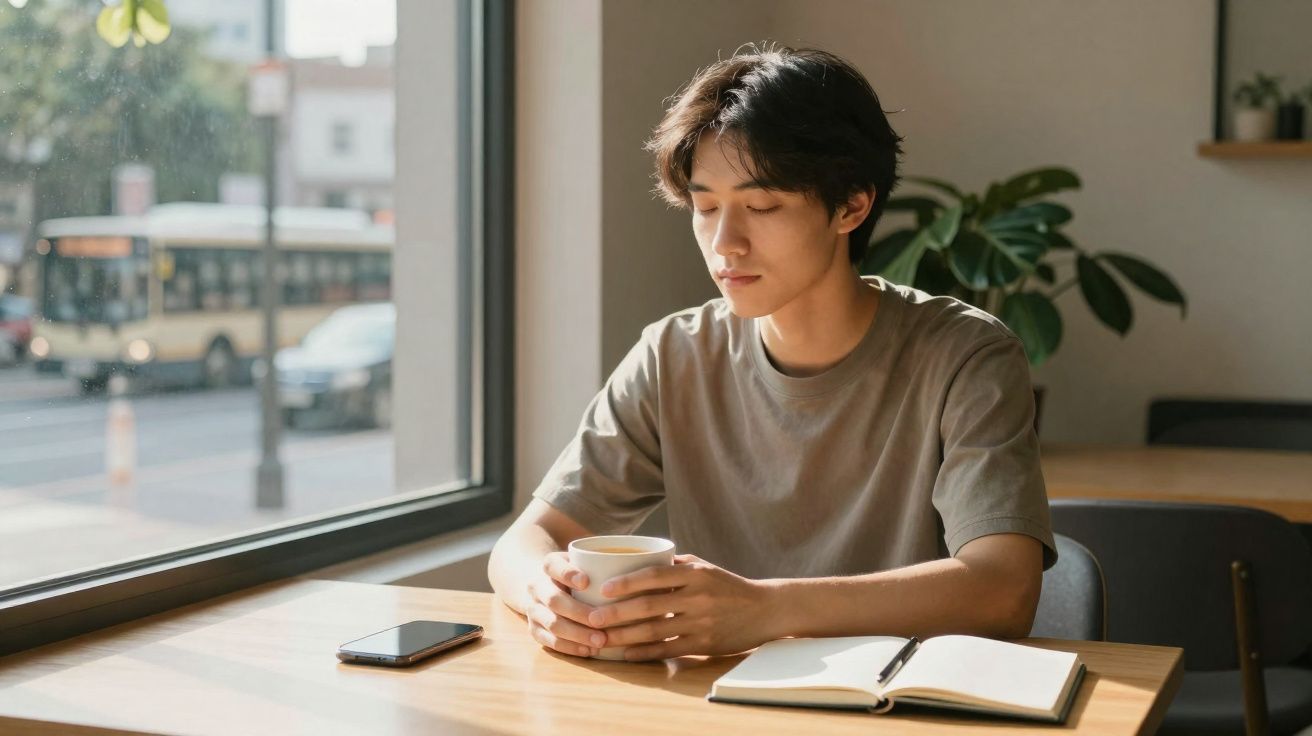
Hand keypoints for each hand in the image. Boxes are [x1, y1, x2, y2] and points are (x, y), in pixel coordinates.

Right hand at [524, 551, 608, 657]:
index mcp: (548, 565)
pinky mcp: (534, 630)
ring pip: (552, 624)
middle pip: (554, 600)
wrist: (547, 586)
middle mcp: (536, 586)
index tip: (586, 581)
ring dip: (577, 634)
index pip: (553, 566)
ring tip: (600, 642)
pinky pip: (550, 642)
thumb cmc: (577, 574)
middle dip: (579, 612)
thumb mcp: (583, 562)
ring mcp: (533, 609)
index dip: (567, 574)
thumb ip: (601, 563)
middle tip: (601, 621)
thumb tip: (640, 570)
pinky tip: (589, 651)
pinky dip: (570, 647)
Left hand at [585, 553, 779, 660]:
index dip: (625, 583)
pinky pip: (669, 650)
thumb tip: (639, 560)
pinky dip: (645, 652)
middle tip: (593, 618)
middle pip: (649, 606)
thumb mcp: (705, 567)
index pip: (653, 577)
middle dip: (617, 613)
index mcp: (695, 574)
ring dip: (625, 636)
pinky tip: (627, 654)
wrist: (764, 610)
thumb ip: (674, 565)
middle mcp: (697, 597)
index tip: (602, 589)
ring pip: (655, 631)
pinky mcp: (705, 644)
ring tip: (603, 638)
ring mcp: (701, 622)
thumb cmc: (728, 586)